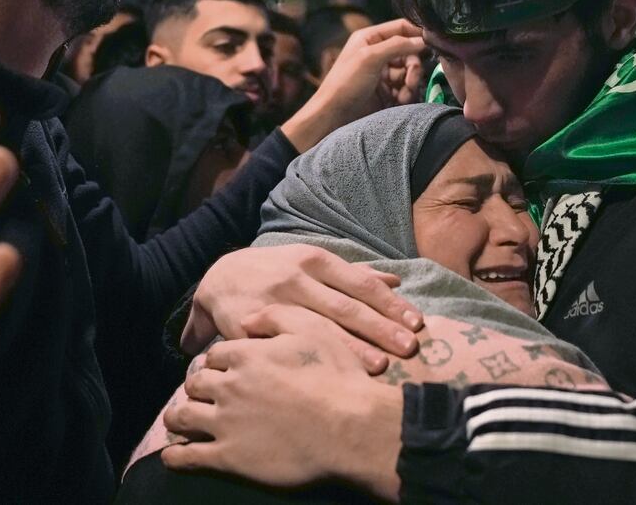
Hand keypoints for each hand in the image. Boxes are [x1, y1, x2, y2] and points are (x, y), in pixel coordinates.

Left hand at [163, 325, 402, 501]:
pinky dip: (174, 456)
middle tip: (200, 394)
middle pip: (195, 383)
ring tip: (178, 421)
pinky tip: (172, 456)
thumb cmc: (337, 377)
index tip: (220, 370)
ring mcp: (225, 423)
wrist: (351, 428)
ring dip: (177, 416)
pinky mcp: (228, 458)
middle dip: (196, 387)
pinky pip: (187, 457)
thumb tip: (248, 318)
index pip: (215, 356)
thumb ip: (276, 317)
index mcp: (246, 355)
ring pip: (183, 416)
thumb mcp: (313, 330)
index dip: (216, 363)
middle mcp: (229, 386)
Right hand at [180, 244, 422, 373]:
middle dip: (380, 328)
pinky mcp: (251, 327)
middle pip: (345, 307)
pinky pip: (282, 345)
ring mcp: (273, 303)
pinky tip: (324, 374)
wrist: (219, 278)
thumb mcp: (311, 262)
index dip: (390, 303)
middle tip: (409, 347)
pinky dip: (306, 358)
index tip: (416, 322)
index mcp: (314, 261)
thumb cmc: (276, 272)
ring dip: (351, 348)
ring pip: (318, 328)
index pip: (360, 284)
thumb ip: (352, 273)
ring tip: (380, 366)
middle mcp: (296, 279)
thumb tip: (395, 279)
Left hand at [281, 19, 425, 152]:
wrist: (333, 116)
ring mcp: (383, 73)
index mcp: (371, 38)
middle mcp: (378, 53)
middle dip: (414, 67)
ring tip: (403, 96)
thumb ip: (397, 45)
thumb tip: (423, 40)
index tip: (433, 44)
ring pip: (409, 72)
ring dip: (410, 84)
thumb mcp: (370, 58)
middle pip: (409, 52)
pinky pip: (405, 88)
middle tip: (411, 81)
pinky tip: (399, 102)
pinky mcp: (386, 92)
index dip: (417, 34)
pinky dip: (406, 94)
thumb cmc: (345, 83)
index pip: (401, 27)